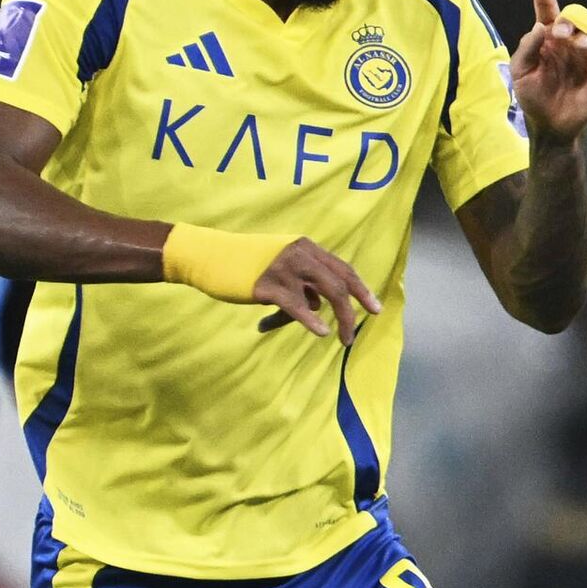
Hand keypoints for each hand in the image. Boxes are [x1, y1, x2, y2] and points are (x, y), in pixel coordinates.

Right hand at [254, 237, 381, 344]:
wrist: (211, 256)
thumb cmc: (247, 265)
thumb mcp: (282, 268)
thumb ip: (303, 284)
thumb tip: (318, 307)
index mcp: (306, 247)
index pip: (342, 269)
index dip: (361, 289)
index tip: (375, 309)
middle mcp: (300, 254)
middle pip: (339, 283)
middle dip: (353, 309)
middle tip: (355, 334)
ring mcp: (285, 268)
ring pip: (324, 294)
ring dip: (339, 319)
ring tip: (341, 340)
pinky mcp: (267, 285)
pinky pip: (297, 305)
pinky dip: (311, 320)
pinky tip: (321, 332)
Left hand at [509, 0, 586, 143]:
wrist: (552, 126)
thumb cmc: (534, 98)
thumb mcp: (521, 74)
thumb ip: (526, 49)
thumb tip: (540, 27)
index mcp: (549, 38)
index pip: (547, 7)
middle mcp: (570, 41)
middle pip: (572, 17)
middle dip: (567, 21)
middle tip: (559, 35)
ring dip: (585, 33)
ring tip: (579, 45)